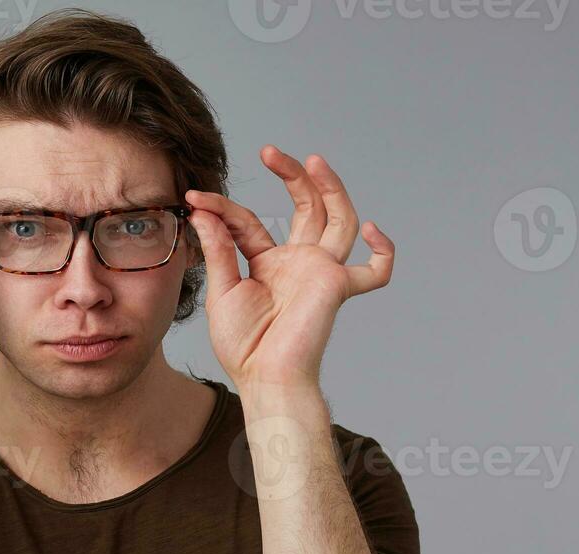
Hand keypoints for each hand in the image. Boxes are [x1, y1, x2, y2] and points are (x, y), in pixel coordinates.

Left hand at [184, 146, 393, 393]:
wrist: (263, 376)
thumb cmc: (243, 345)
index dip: (222, 208)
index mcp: (269, 263)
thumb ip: (218, 249)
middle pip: (307, 207)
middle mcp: (299, 262)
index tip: (196, 199)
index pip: (250, 222)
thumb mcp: (222, 290)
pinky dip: (383, 253)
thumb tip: (203, 212)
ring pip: (339, 220)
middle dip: (292, 178)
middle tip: (271, 152)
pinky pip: (376, 272)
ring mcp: (321, 272)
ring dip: (331, 189)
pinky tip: (373, 229)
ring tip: (312, 161)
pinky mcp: (337, 287)